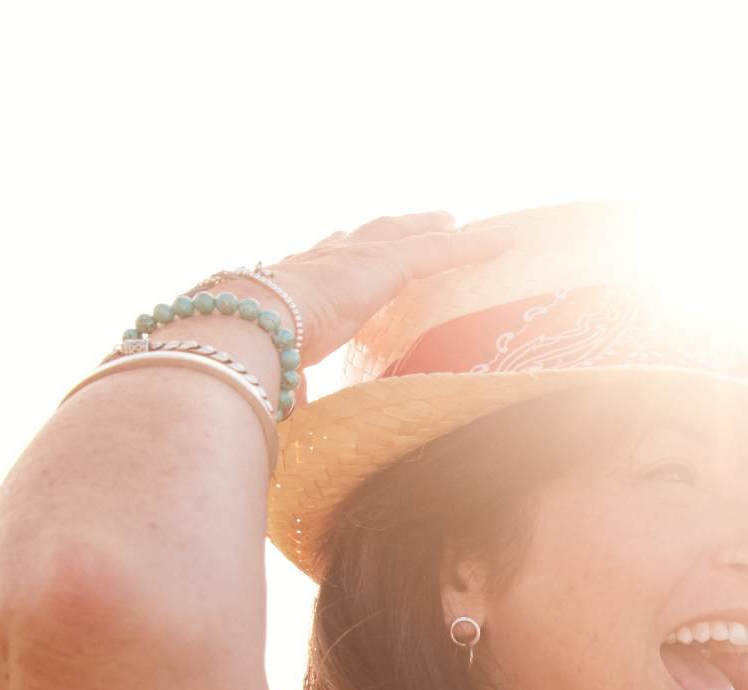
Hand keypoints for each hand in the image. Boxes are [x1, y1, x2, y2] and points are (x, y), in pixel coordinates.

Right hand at [244, 213, 513, 367]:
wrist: (244, 326)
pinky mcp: (386, 263)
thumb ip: (291, 384)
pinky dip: (472, 245)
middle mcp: (321, 259)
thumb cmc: (247, 353)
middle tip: (419, 222)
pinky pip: (440, 251)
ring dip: (430, 227)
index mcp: (293, 283)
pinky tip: (502, 241)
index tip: (343, 243)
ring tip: (452, 222)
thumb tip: (291, 409)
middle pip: (365, 236)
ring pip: (403, 235)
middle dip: (391, 229)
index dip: (337, 251)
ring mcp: (353, 257)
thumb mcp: (274, 369)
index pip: (320, 261)